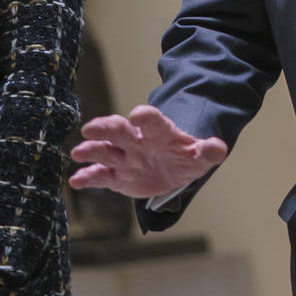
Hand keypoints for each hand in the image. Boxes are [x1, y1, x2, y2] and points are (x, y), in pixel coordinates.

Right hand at [69, 105, 228, 198]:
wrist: (173, 168)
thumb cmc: (185, 157)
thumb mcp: (201, 155)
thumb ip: (209, 151)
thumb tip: (219, 148)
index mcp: (159, 132)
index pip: (153, 121)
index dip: (146, 117)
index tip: (138, 115)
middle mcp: (137, 141)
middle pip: (120, 131)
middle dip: (106, 128)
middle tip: (91, 129)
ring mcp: (124, 158)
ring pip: (106, 151)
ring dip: (92, 150)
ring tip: (79, 152)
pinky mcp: (116, 176)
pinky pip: (100, 176)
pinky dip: (87, 177)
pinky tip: (76, 180)